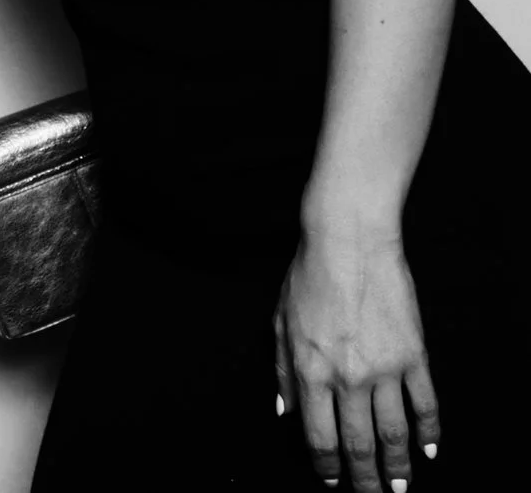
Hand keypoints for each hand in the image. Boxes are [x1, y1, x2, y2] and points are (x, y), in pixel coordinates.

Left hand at [274, 230, 439, 491]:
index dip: (326, 464)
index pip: (319, 435)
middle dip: (363, 477)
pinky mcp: (414, 355)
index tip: (331, 480)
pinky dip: (429, 431)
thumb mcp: (280, 322)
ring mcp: (385, 368)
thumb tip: (283, 410)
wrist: (350, 242)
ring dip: (397, 466)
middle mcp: (348, 377)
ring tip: (398, 487)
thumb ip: (282, 371)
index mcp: (311, 370)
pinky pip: (425, 403)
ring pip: (395, 432)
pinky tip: (428, 450)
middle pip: (359, 443)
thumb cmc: (308, 276)